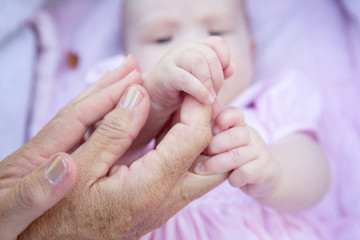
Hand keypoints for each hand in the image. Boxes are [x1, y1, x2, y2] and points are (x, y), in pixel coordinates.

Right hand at [15, 64, 225, 238]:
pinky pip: (190, 178)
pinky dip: (190, 153)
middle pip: (213, 159)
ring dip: (201, 139)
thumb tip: (139, 93)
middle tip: (192, 100)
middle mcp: (167, 200)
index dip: (198, 106)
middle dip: (210, 124)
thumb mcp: (79, 164)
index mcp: (150, 185)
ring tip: (182, 112)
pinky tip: (170, 135)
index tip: (192, 85)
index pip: (195, 137)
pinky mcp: (161, 206)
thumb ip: (113, 128)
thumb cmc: (59, 208)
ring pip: (206, 171)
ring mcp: (166, 207)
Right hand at [144, 36, 233, 110]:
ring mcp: (173, 59)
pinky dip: (199, 90)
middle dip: (217, 77)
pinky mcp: (164, 73)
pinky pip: (185, 78)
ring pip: (198, 61)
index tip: (222, 79)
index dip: (224, 60)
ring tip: (210, 98)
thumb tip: (232, 68)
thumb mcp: (204, 83)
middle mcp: (184, 48)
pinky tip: (204, 100)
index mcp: (196, 47)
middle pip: (210, 53)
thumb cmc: (181, 91)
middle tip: (215, 94)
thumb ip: (218, 75)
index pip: (217, 43)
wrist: (155, 100)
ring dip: (209, 82)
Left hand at [194, 107, 280, 198]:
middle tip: (199, 153)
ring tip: (200, 169)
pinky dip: (234, 178)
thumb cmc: (232, 155)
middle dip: (214, 145)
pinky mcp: (264, 170)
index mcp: (239, 125)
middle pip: (235, 135)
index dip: (222, 119)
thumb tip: (190, 107)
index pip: (234, 113)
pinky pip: (246, 172)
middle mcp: (251, 136)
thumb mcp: (220, 139)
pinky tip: (229, 180)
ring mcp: (259, 152)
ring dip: (215, 163)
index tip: (211, 130)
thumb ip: (208, 126)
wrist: (263, 176)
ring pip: (236, 155)